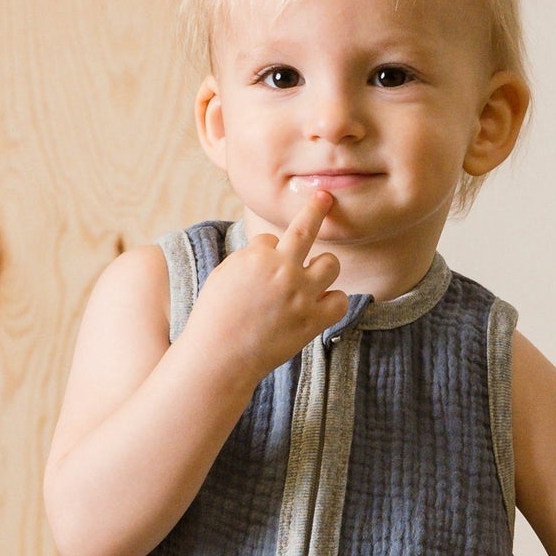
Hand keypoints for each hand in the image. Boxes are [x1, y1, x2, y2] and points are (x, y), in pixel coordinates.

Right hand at [182, 191, 349, 384]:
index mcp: (258, 254)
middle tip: (324, 198)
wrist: (219, 356)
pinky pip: (340, 301)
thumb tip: (270, 248)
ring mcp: (301, 294)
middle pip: (307, 229)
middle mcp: (283, 269)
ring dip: (324, 268)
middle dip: (317, 209)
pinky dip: (334, 301)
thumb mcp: (225, 275)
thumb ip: (250, 259)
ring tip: (315, 279)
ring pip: (330, 264)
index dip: (266, 253)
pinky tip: (323, 305)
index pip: (271, 239)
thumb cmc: (215, 318)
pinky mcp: (312, 321)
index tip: (258, 272)